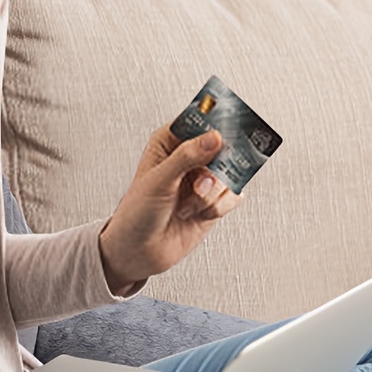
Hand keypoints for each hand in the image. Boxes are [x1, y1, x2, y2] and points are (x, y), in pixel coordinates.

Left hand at [97, 127, 243, 293]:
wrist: (139, 251)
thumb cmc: (137, 212)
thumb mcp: (158, 180)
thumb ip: (187, 156)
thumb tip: (214, 137)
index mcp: (170, 142)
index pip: (198, 120)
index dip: (214, 122)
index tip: (224, 131)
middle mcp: (189, 157)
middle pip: (223, 145)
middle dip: (219, 164)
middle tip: (206, 176)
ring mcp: (204, 179)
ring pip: (230, 173)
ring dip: (212, 191)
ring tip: (191, 202)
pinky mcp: (214, 201)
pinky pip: (234, 196)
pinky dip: (219, 206)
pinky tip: (199, 213)